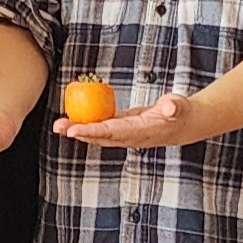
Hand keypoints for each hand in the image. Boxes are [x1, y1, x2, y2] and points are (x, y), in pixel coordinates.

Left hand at [56, 93, 198, 147]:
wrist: (184, 124)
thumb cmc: (181, 112)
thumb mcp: (180, 107)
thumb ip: (175, 107)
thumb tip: (170, 106)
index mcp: (141, 131)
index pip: (112, 132)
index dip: (92, 131)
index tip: (74, 130)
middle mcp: (130, 136)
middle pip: (100, 136)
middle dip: (79, 132)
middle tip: (58, 127)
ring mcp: (126, 133)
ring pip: (99, 133)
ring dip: (79, 129)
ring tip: (59, 124)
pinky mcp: (123, 127)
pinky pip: (103, 127)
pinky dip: (88, 123)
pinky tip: (74, 118)